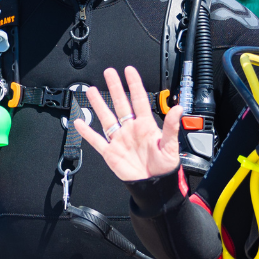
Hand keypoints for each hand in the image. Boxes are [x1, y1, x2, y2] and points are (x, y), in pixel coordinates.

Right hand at [73, 66, 181, 180]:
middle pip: (121, 104)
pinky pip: (97, 140)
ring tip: (91, 90)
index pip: (139, 100)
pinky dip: (87, 132)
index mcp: (146, 126)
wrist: (154, 187)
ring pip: (107, 118)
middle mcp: (131, 130)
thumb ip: (171, 127)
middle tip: (109, 73)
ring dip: (99, 104)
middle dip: (114, 87)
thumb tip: (178, 109)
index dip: (134, 84)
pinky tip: (80, 122)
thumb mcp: (171, 147)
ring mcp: (119, 140)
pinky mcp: (110, 153)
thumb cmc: (164, 168)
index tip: (129, 71)